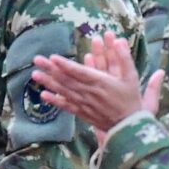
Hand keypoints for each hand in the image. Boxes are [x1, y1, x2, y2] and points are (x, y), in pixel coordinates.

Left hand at [34, 33, 162, 135]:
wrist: (131, 128)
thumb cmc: (133, 102)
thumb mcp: (133, 78)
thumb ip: (125, 59)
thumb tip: (120, 40)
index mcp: (101, 83)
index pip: (79, 72)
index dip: (65, 65)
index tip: (53, 57)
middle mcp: (90, 93)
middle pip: (67, 80)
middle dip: (51, 69)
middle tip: (36, 60)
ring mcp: (84, 104)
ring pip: (64, 91)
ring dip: (49, 82)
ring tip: (35, 74)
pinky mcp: (83, 113)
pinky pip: (67, 106)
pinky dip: (55, 101)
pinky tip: (44, 95)